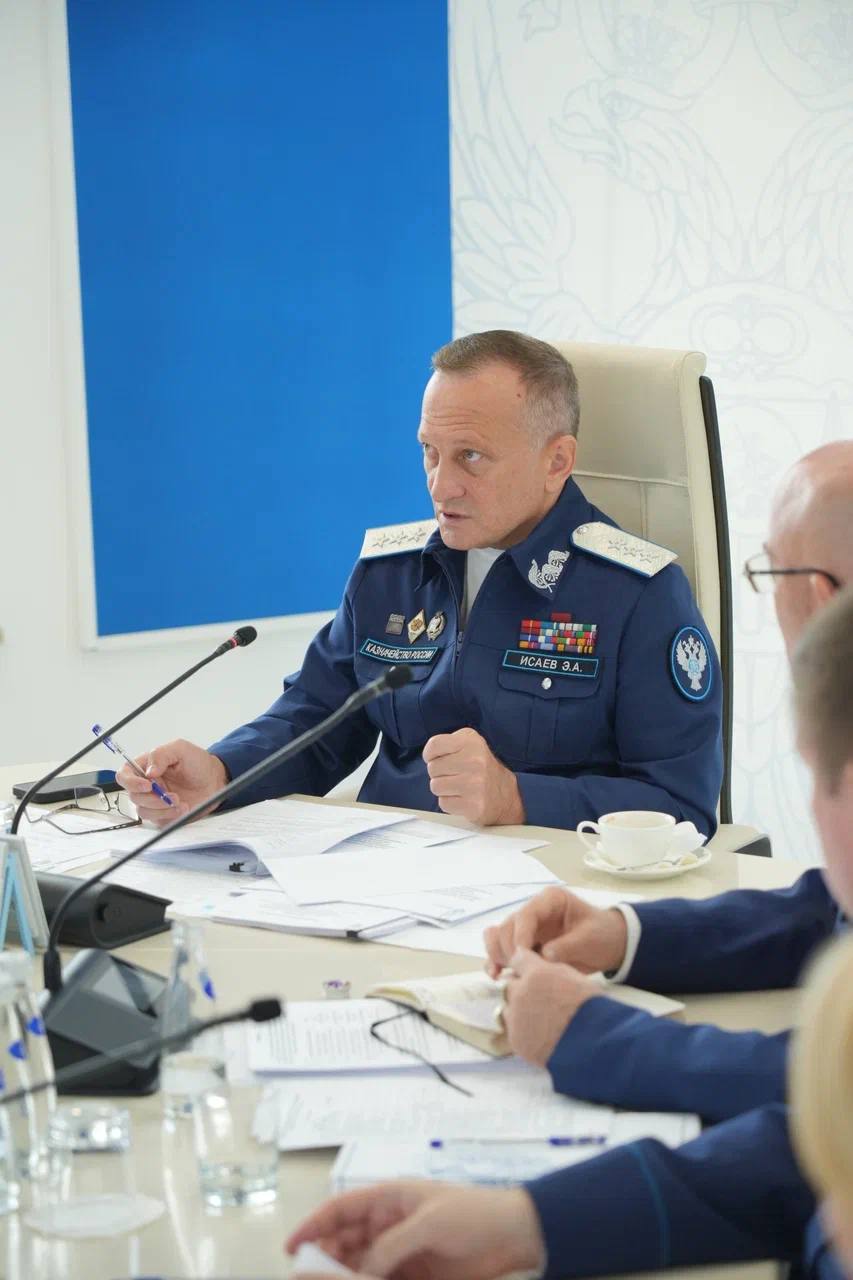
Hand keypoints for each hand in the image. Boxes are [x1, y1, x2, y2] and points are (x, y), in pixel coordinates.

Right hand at [115, 739, 227, 825]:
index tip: (147, 786)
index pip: (124, 775)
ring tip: (180, 802)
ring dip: (162, 808)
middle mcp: (146, 785)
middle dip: (152, 798)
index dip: (131, 782)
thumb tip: (148, 772)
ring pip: (143, 811)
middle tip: (171, 795)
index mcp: (145, 767)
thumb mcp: (180, 749)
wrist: (215, 780)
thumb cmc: (197, 762)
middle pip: (133, 796)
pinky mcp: (162, 814)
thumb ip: (161, 755)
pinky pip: (157, 820)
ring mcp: (153, 801)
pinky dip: (170, 816)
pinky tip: (183, 808)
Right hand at [286, 1180, 544, 1279]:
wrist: (518, 1236)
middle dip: (325, 1258)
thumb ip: (391, 1246)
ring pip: (360, 1267)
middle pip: (345, 1241)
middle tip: (308, 1278)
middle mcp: (389, 1224)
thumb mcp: (429, 1223)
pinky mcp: (415, 1277)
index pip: (342, 1208)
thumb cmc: (473, 1215)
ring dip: (344, 1276)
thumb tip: (360, 1270)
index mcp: (390, 1198)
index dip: (314, 1224)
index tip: (292, 1246)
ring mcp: (401, 1252)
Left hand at [422, 729, 523, 825]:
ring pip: (435, 786)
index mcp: (472, 741)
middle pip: (432, 768)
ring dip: (443, 789)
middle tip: (455, 775)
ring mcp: (475, 784)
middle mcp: (476, 760)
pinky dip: (450, 802)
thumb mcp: (469, 744)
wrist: (505, 796)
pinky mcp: (474, 805)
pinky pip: (443, 803)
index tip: (439, 759)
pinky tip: (463, 798)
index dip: (430, 754)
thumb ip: (447, 743)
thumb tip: (428, 756)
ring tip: (459, 787)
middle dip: (439, 773)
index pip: (434, 745)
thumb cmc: (480, 768)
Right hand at [483, 885, 627, 978]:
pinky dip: (498, 962)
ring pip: (500, 938)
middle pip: (507, 927)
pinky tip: (497, 976)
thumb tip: (544, 955)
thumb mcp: (590, 938)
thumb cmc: (602, 935)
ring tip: (504, 974)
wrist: (610, 946)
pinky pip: (503, 951)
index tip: (522, 956)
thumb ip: (567, 945)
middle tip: (518, 970)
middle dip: (509, 949)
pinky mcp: (525, 946)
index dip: (520, 935)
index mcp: (550, 901)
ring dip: (499, 956)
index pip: (526, 915)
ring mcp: (527, 929)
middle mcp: (534, 912)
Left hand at [503, 947, 598, 1065]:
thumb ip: (550, 971)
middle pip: (509, 984)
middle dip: (520, 988)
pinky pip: (513, 1030)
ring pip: (508, 1007)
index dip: (525, 965)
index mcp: (536, 973)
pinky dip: (523, 1031)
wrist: (594, 1044)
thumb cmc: (592, 1009)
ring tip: (540, 1020)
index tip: (529, 971)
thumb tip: (540, 970)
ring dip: (519, 1010)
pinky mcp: (516, 1040)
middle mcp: (521, 992)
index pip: (517, 958)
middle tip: (538, 999)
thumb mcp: (573, 978)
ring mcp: (516, 1017)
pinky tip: (541, 1035)